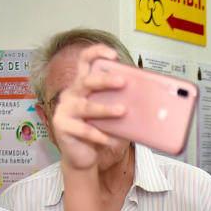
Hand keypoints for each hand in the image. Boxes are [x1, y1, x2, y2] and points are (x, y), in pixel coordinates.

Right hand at [51, 44, 128, 173]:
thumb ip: (120, 104)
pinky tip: (112, 140)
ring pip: (85, 107)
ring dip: (105, 108)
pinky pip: (84, 130)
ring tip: (122, 110)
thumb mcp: (110, 115)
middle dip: (105, 80)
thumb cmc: (97, 131)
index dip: (96, 53)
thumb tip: (148, 103)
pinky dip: (100, 135)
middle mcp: (71, 94)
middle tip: (123, 82)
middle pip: (86, 81)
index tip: (113, 54)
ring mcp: (64, 110)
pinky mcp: (62, 127)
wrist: (82, 156)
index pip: (85, 61)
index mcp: (82, 86)